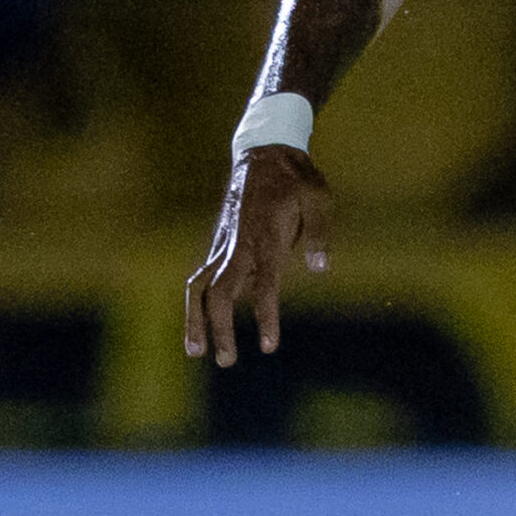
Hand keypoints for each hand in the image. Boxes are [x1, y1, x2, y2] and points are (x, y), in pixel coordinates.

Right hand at [183, 147, 333, 367]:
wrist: (263, 153)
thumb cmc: (296, 179)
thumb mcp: (319, 198)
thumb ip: (318, 233)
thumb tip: (320, 269)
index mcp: (264, 236)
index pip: (264, 285)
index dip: (266, 316)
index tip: (268, 346)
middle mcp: (238, 244)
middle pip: (220, 293)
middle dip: (219, 328)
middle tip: (227, 361)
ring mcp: (223, 244)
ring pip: (200, 287)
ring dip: (195, 320)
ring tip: (196, 353)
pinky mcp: (219, 245)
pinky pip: (203, 279)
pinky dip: (197, 305)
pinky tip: (200, 329)